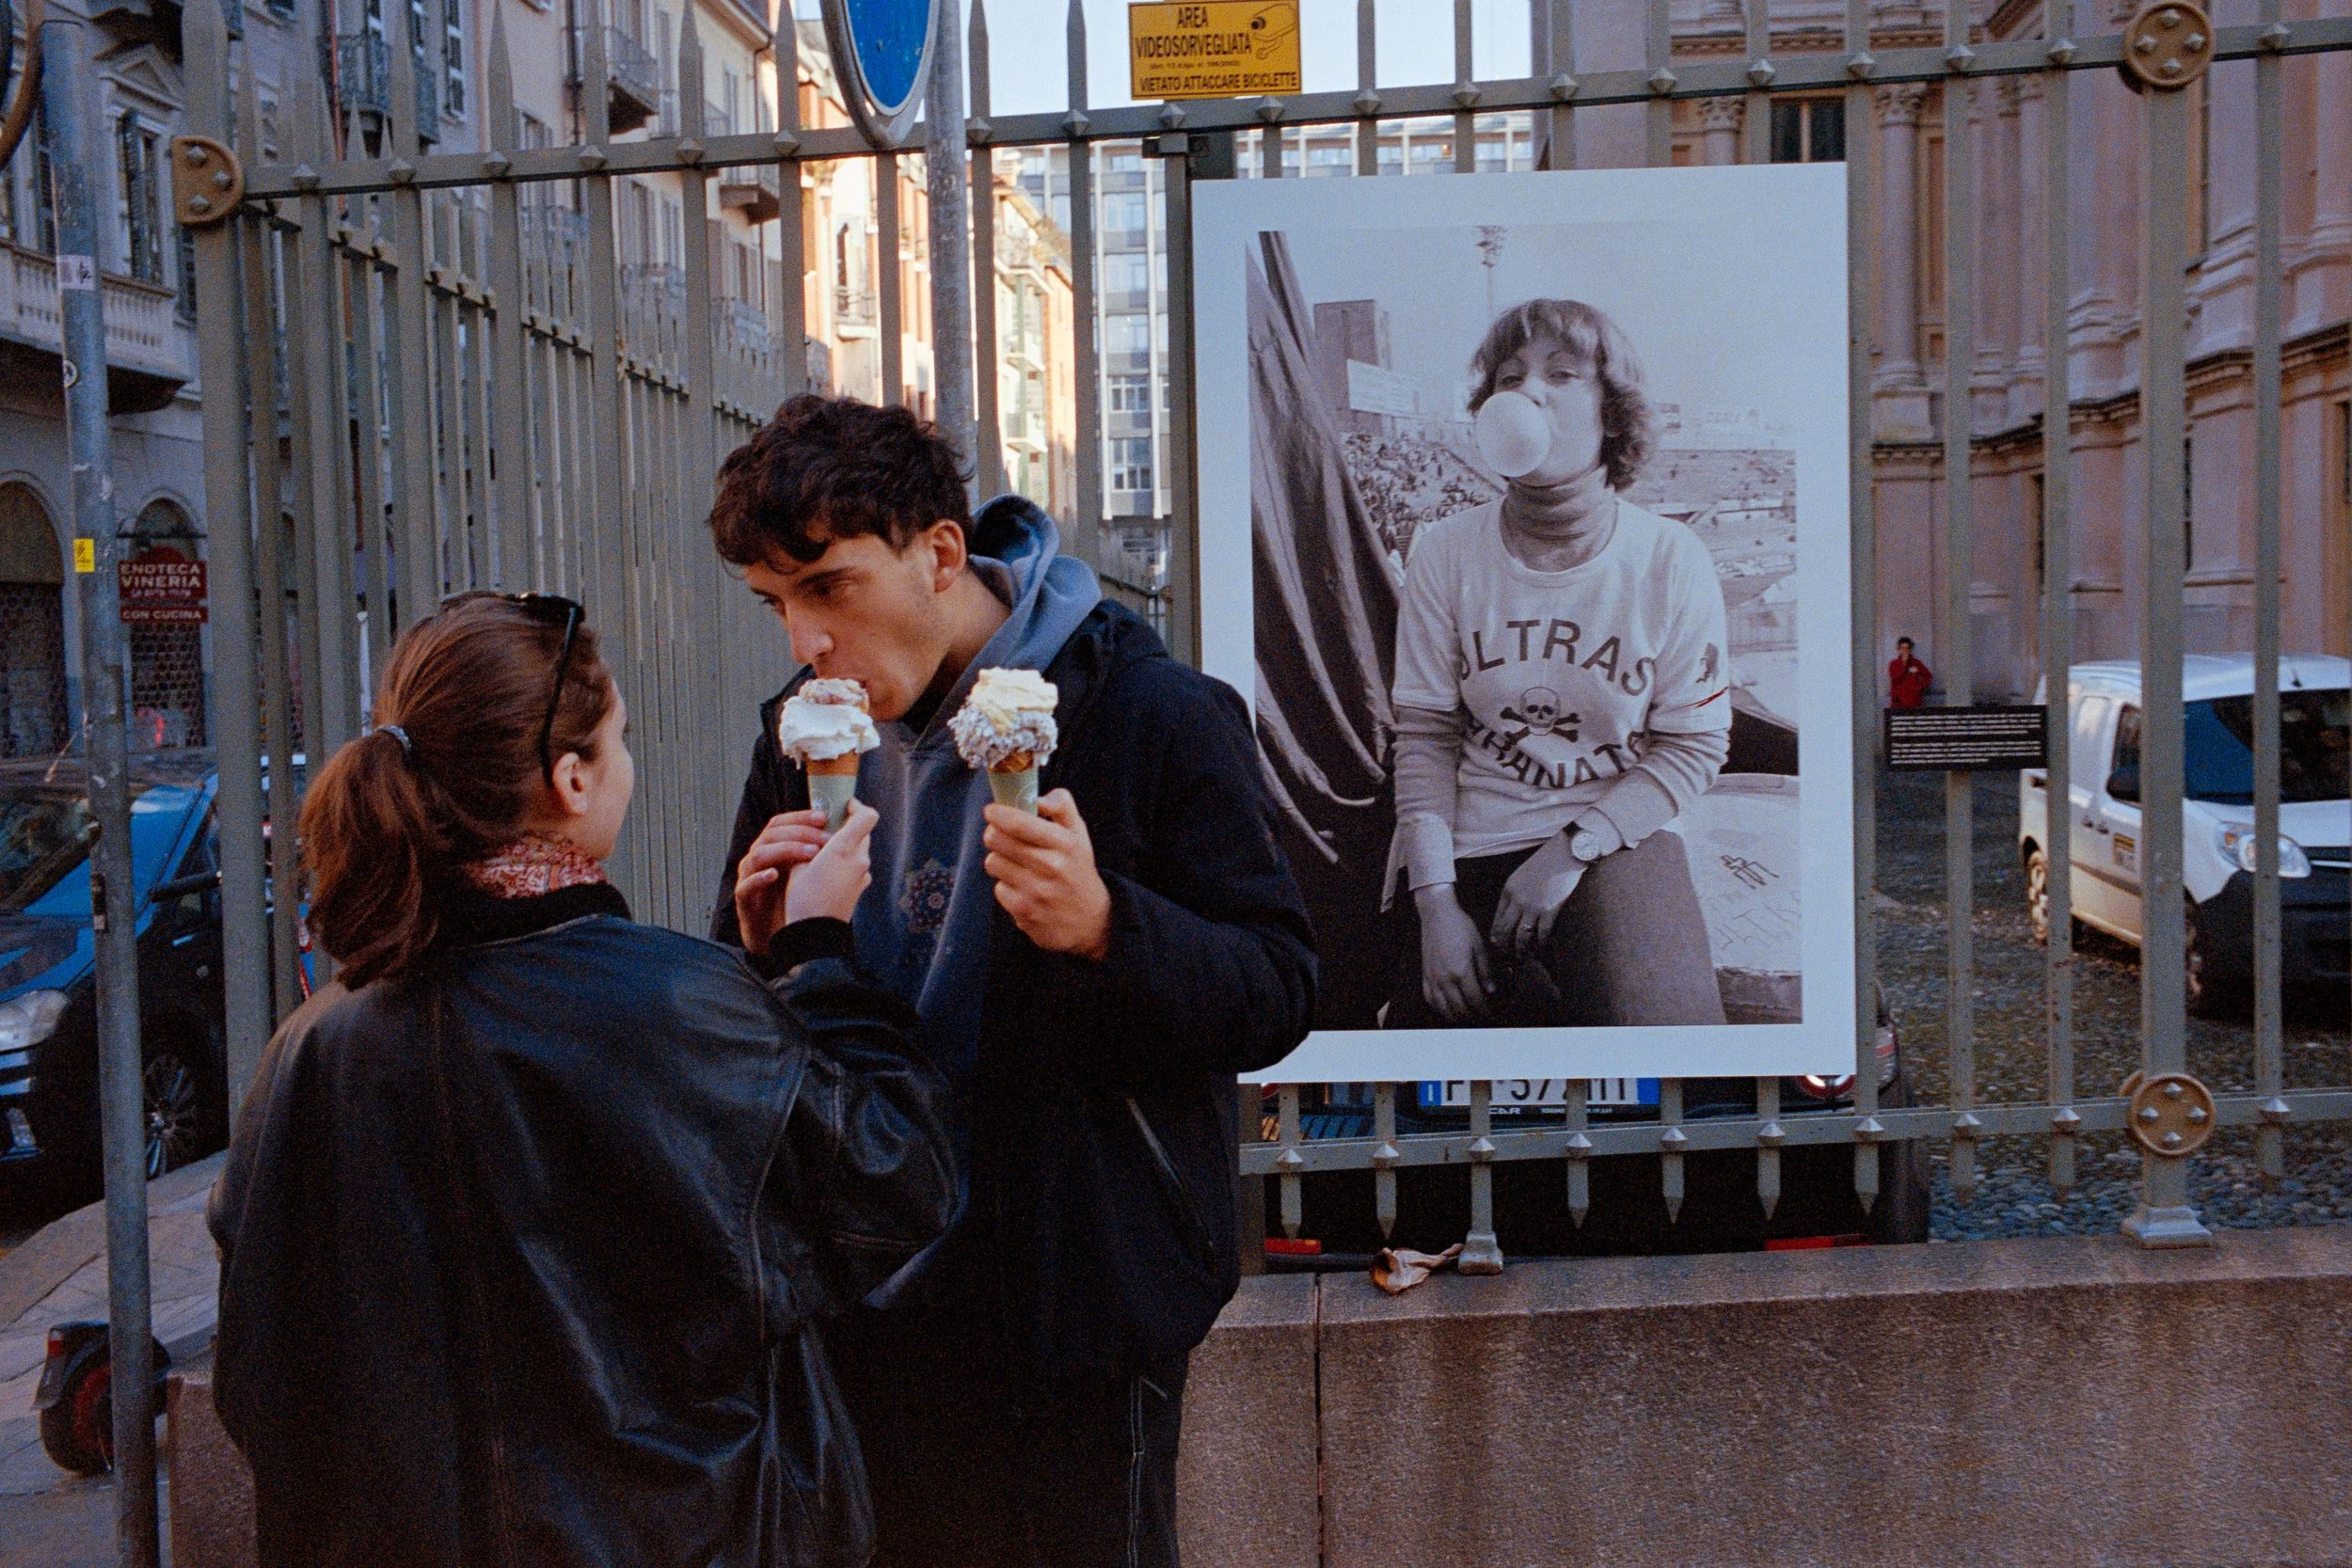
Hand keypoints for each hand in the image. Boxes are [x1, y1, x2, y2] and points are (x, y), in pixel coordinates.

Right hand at [734, 808, 828, 955]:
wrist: (783, 936)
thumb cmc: (797, 901)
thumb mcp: (808, 871)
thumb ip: (819, 851)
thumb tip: (845, 832)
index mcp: (774, 848)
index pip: (783, 822)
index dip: (802, 816)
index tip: (825, 816)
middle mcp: (759, 858)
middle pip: (772, 833)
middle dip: (801, 832)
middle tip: (827, 839)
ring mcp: (749, 877)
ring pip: (759, 854)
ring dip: (787, 850)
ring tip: (813, 855)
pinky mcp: (745, 899)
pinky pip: (747, 884)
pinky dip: (761, 877)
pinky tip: (775, 874)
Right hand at [784, 798, 877, 925]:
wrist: (814, 933)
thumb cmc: (802, 898)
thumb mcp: (800, 864)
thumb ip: (816, 844)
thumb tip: (826, 835)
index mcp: (844, 849)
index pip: (867, 817)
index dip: (858, 807)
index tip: (845, 806)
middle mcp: (859, 860)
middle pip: (864, 832)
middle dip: (850, 827)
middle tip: (831, 829)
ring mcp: (863, 875)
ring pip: (861, 850)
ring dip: (848, 845)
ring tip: (827, 851)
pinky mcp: (861, 888)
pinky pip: (858, 867)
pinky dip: (848, 863)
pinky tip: (831, 871)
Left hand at [982, 788, 1112, 959]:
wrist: (1090, 921)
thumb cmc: (1078, 870)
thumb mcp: (1079, 835)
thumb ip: (1062, 807)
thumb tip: (1038, 798)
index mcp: (1066, 844)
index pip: (1021, 823)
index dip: (998, 814)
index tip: (991, 811)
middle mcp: (1052, 868)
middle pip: (997, 840)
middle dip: (994, 833)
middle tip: (1001, 835)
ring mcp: (1036, 892)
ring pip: (993, 862)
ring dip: (999, 860)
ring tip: (1016, 864)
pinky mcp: (1024, 912)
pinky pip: (998, 888)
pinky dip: (1006, 886)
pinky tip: (1022, 888)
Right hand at [1416, 885, 1491, 1021]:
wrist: (1437, 914)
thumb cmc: (1460, 926)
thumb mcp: (1479, 946)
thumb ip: (1485, 971)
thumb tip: (1491, 990)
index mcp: (1461, 971)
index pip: (1475, 1000)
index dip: (1485, 1010)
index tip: (1491, 1013)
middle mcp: (1445, 979)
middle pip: (1459, 1009)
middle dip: (1472, 1017)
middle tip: (1482, 1017)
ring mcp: (1433, 978)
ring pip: (1443, 1008)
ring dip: (1456, 1016)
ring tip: (1466, 1017)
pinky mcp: (1425, 974)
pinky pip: (1430, 999)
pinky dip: (1439, 1008)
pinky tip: (1446, 1008)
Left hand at [1490, 834, 1586, 956]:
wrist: (1564, 853)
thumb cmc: (1545, 863)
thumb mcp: (1521, 876)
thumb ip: (1514, 894)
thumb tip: (1512, 915)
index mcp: (1508, 890)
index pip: (1496, 920)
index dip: (1496, 936)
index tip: (1498, 946)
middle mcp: (1517, 900)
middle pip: (1505, 931)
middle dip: (1505, 948)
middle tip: (1508, 958)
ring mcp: (1533, 906)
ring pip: (1522, 937)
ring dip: (1522, 951)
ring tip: (1523, 959)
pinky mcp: (1550, 910)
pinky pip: (1543, 934)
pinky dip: (1542, 945)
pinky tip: (1542, 950)